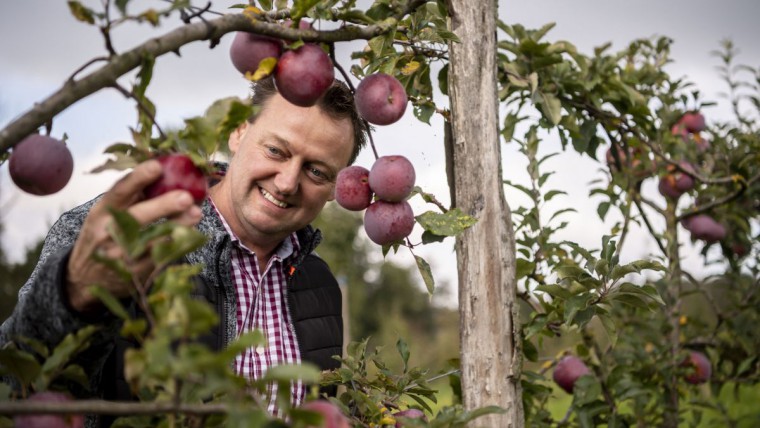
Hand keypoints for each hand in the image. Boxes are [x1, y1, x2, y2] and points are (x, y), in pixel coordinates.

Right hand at [66, 160, 202, 313]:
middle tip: (186, 196)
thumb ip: (132, 196)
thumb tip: (165, 170)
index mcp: (102, 211)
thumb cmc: (104, 234)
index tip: (157, 166)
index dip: (138, 178)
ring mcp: (121, 253)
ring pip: (152, 239)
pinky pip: (159, 257)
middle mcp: (108, 231)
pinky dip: (176, 245)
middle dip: (163, 206)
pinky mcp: (135, 272)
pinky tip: (191, 235)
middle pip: (137, 217)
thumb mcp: (107, 213)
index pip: (119, 191)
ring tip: (196, 213)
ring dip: (178, 226)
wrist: (85, 277)